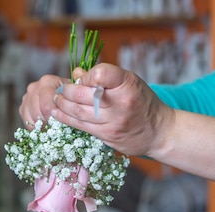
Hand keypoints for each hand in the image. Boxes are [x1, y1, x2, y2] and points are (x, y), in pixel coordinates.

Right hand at [18, 74, 69, 127]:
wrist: (62, 94)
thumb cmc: (69, 96)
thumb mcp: (72, 95)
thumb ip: (69, 102)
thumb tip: (63, 116)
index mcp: (46, 82)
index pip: (46, 104)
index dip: (54, 117)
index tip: (60, 123)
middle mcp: (34, 87)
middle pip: (37, 111)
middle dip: (48, 122)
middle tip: (56, 128)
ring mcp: (26, 97)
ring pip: (31, 117)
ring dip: (42, 125)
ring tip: (51, 128)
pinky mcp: (22, 107)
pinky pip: (26, 121)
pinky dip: (35, 127)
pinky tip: (44, 128)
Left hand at [51, 63, 174, 156]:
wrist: (159, 132)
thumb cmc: (142, 102)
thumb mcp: (130, 82)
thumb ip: (105, 77)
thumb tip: (77, 73)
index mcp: (128, 84)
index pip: (101, 73)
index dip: (87, 75)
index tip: (83, 78)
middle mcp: (120, 103)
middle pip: (83, 94)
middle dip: (67, 91)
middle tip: (60, 90)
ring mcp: (113, 122)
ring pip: (78, 112)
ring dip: (62, 105)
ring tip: (56, 100)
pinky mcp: (107, 135)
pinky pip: (81, 126)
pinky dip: (66, 118)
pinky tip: (57, 113)